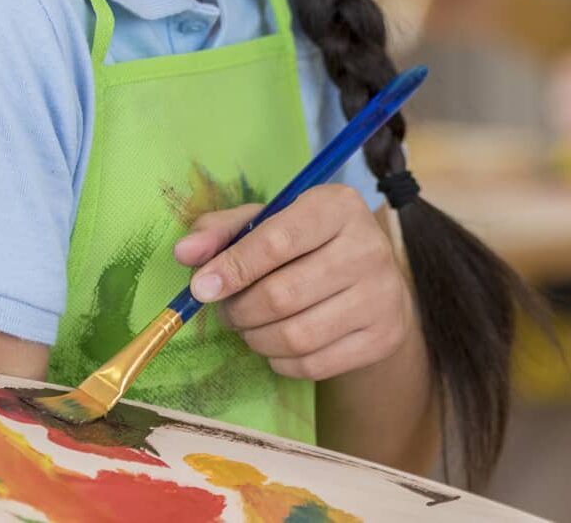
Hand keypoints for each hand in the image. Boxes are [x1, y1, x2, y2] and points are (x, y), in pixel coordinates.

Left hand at [173, 185, 416, 380]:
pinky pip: (314, 365)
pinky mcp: (385, 336)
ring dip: (256, 339)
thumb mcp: (268, 222)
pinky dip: (281, 362)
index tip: (201, 288)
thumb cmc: (307, 246)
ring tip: (251, 327)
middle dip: (239, 310)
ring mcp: (382, 295)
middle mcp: (368, 246)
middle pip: (281, 295)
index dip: (232, 268)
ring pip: (296, 336)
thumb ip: (221, 232)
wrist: (373, 282)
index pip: (276, 241)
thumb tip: (185, 254)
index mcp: (337, 206)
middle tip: (228, 310)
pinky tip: (279, 345)